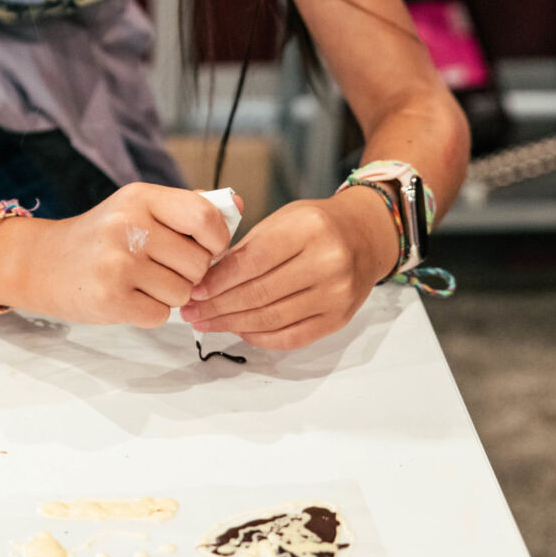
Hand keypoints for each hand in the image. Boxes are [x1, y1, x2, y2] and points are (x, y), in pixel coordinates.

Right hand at [0, 183, 233, 326]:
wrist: (40, 262)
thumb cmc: (100, 237)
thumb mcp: (138, 209)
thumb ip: (188, 208)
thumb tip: (238, 205)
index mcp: (141, 197)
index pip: (205, 216)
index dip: (217, 239)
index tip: (206, 248)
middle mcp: (128, 225)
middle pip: (198, 263)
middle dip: (188, 273)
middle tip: (160, 268)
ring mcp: (116, 262)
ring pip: (182, 293)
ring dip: (169, 295)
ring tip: (140, 282)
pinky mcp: (109, 297)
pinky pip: (159, 315)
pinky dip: (149, 312)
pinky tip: (127, 297)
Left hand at [178, 186, 399, 349]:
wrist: (364, 236)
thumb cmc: (316, 225)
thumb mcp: (282, 219)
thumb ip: (247, 248)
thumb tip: (206, 280)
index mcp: (309, 228)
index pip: (254, 261)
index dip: (219, 279)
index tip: (195, 289)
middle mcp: (328, 262)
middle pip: (260, 293)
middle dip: (218, 306)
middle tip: (191, 311)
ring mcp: (336, 294)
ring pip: (272, 319)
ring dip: (232, 324)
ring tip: (206, 323)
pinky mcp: (338, 319)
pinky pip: (291, 337)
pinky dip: (259, 337)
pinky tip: (238, 330)